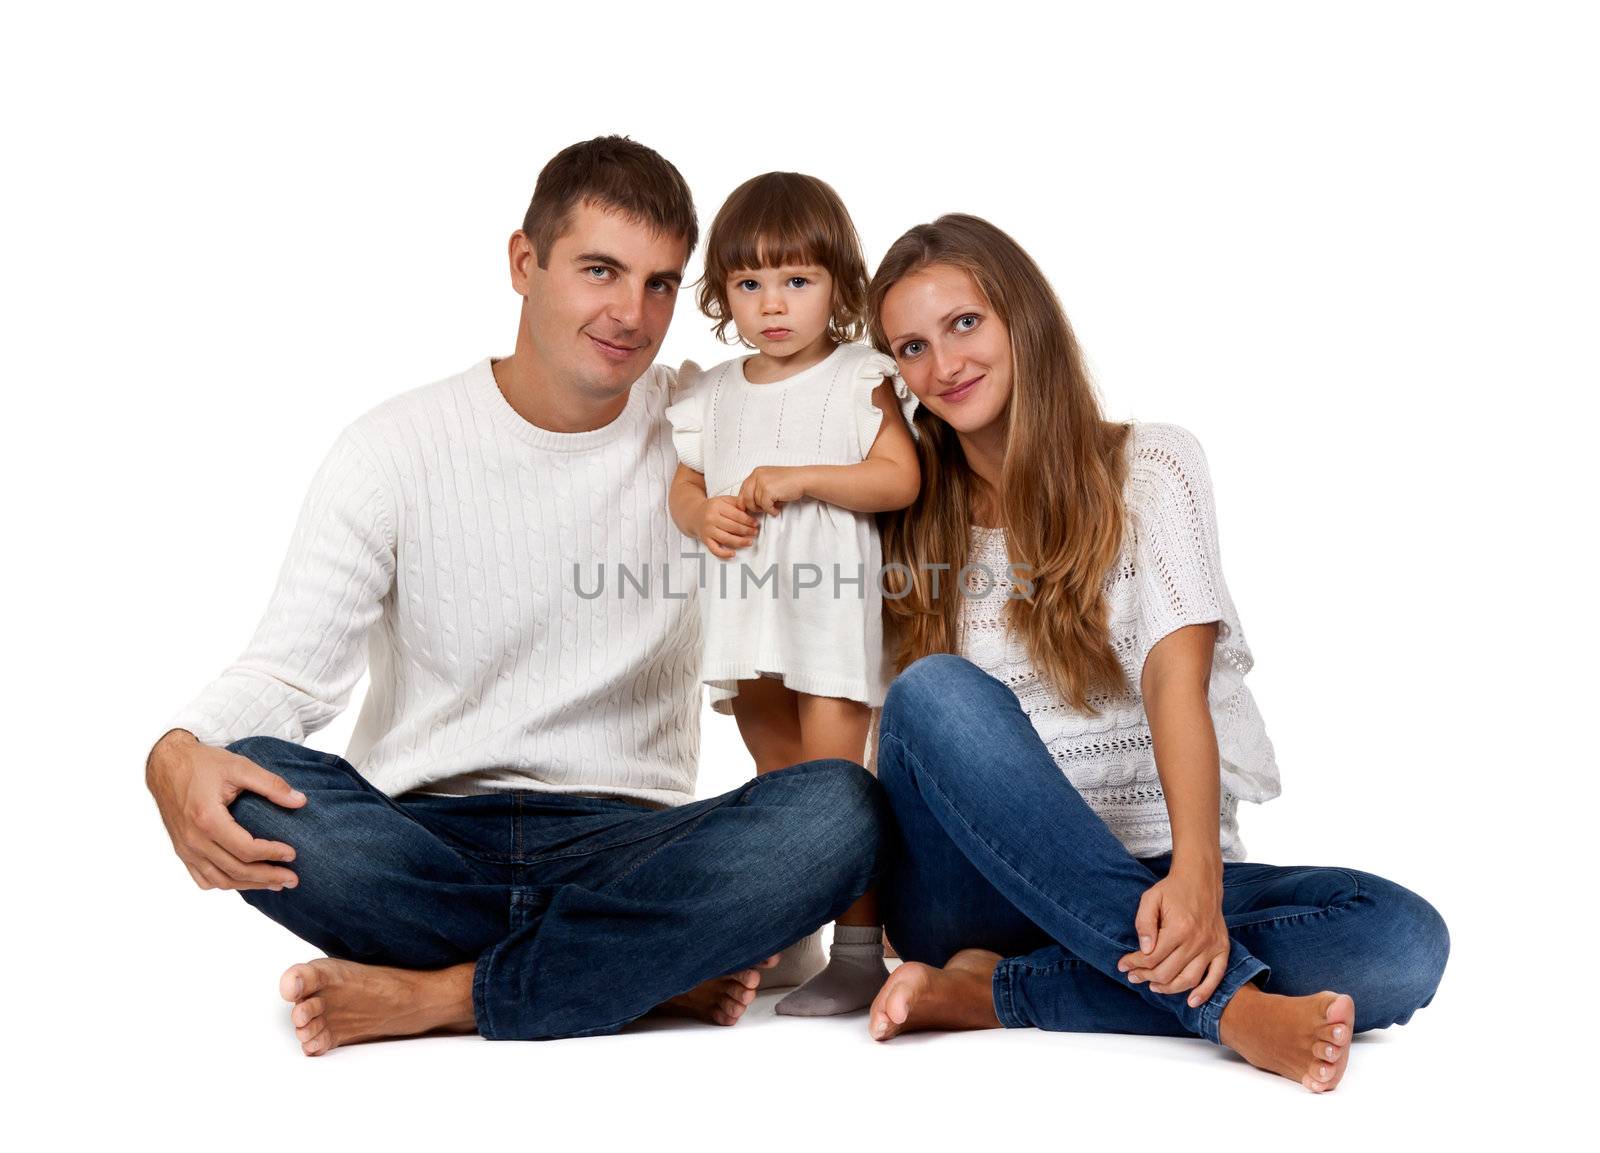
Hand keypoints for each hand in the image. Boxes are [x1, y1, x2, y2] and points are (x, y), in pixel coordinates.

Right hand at [146, 729, 305, 890]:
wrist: (166, 764)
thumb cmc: (201, 764)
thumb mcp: (240, 766)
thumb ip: (271, 785)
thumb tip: (300, 801)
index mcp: (207, 819)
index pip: (245, 850)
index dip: (272, 854)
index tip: (292, 854)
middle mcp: (193, 839)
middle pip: (235, 870)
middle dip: (267, 877)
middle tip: (293, 878)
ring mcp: (185, 848)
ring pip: (219, 880)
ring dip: (249, 885)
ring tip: (275, 883)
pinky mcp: (182, 850)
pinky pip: (203, 878)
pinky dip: (225, 883)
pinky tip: (245, 880)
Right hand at [693, 495, 759, 558]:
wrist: (694, 514)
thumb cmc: (712, 508)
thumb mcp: (724, 500)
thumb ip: (737, 502)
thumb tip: (751, 509)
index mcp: (717, 506)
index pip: (736, 515)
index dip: (748, 520)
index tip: (755, 523)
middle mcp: (711, 518)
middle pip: (733, 527)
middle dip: (746, 531)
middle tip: (755, 532)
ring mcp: (707, 530)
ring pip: (726, 539)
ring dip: (740, 542)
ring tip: (749, 542)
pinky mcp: (705, 540)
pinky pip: (715, 549)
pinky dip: (724, 554)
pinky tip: (733, 554)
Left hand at [737, 466, 807, 516]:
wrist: (803, 479)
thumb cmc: (789, 482)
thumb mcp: (769, 481)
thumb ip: (758, 488)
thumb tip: (746, 504)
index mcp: (756, 473)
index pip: (742, 490)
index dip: (745, 502)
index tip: (751, 509)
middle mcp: (756, 475)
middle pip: (745, 498)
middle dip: (752, 507)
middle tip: (763, 509)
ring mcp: (762, 482)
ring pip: (755, 504)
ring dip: (765, 509)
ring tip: (774, 506)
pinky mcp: (768, 490)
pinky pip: (765, 507)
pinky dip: (772, 511)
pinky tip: (778, 508)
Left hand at [1116, 863, 1229, 1006]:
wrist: (1201, 880)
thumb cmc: (1172, 890)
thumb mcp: (1150, 899)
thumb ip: (1144, 923)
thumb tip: (1143, 950)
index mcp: (1178, 928)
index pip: (1151, 957)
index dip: (1134, 964)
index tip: (1123, 966)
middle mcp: (1197, 941)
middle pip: (1167, 972)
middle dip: (1146, 977)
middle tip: (1134, 976)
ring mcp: (1211, 947)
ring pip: (1188, 980)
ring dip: (1168, 988)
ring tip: (1153, 986)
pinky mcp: (1222, 949)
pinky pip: (1215, 977)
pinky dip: (1204, 992)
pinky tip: (1191, 1002)